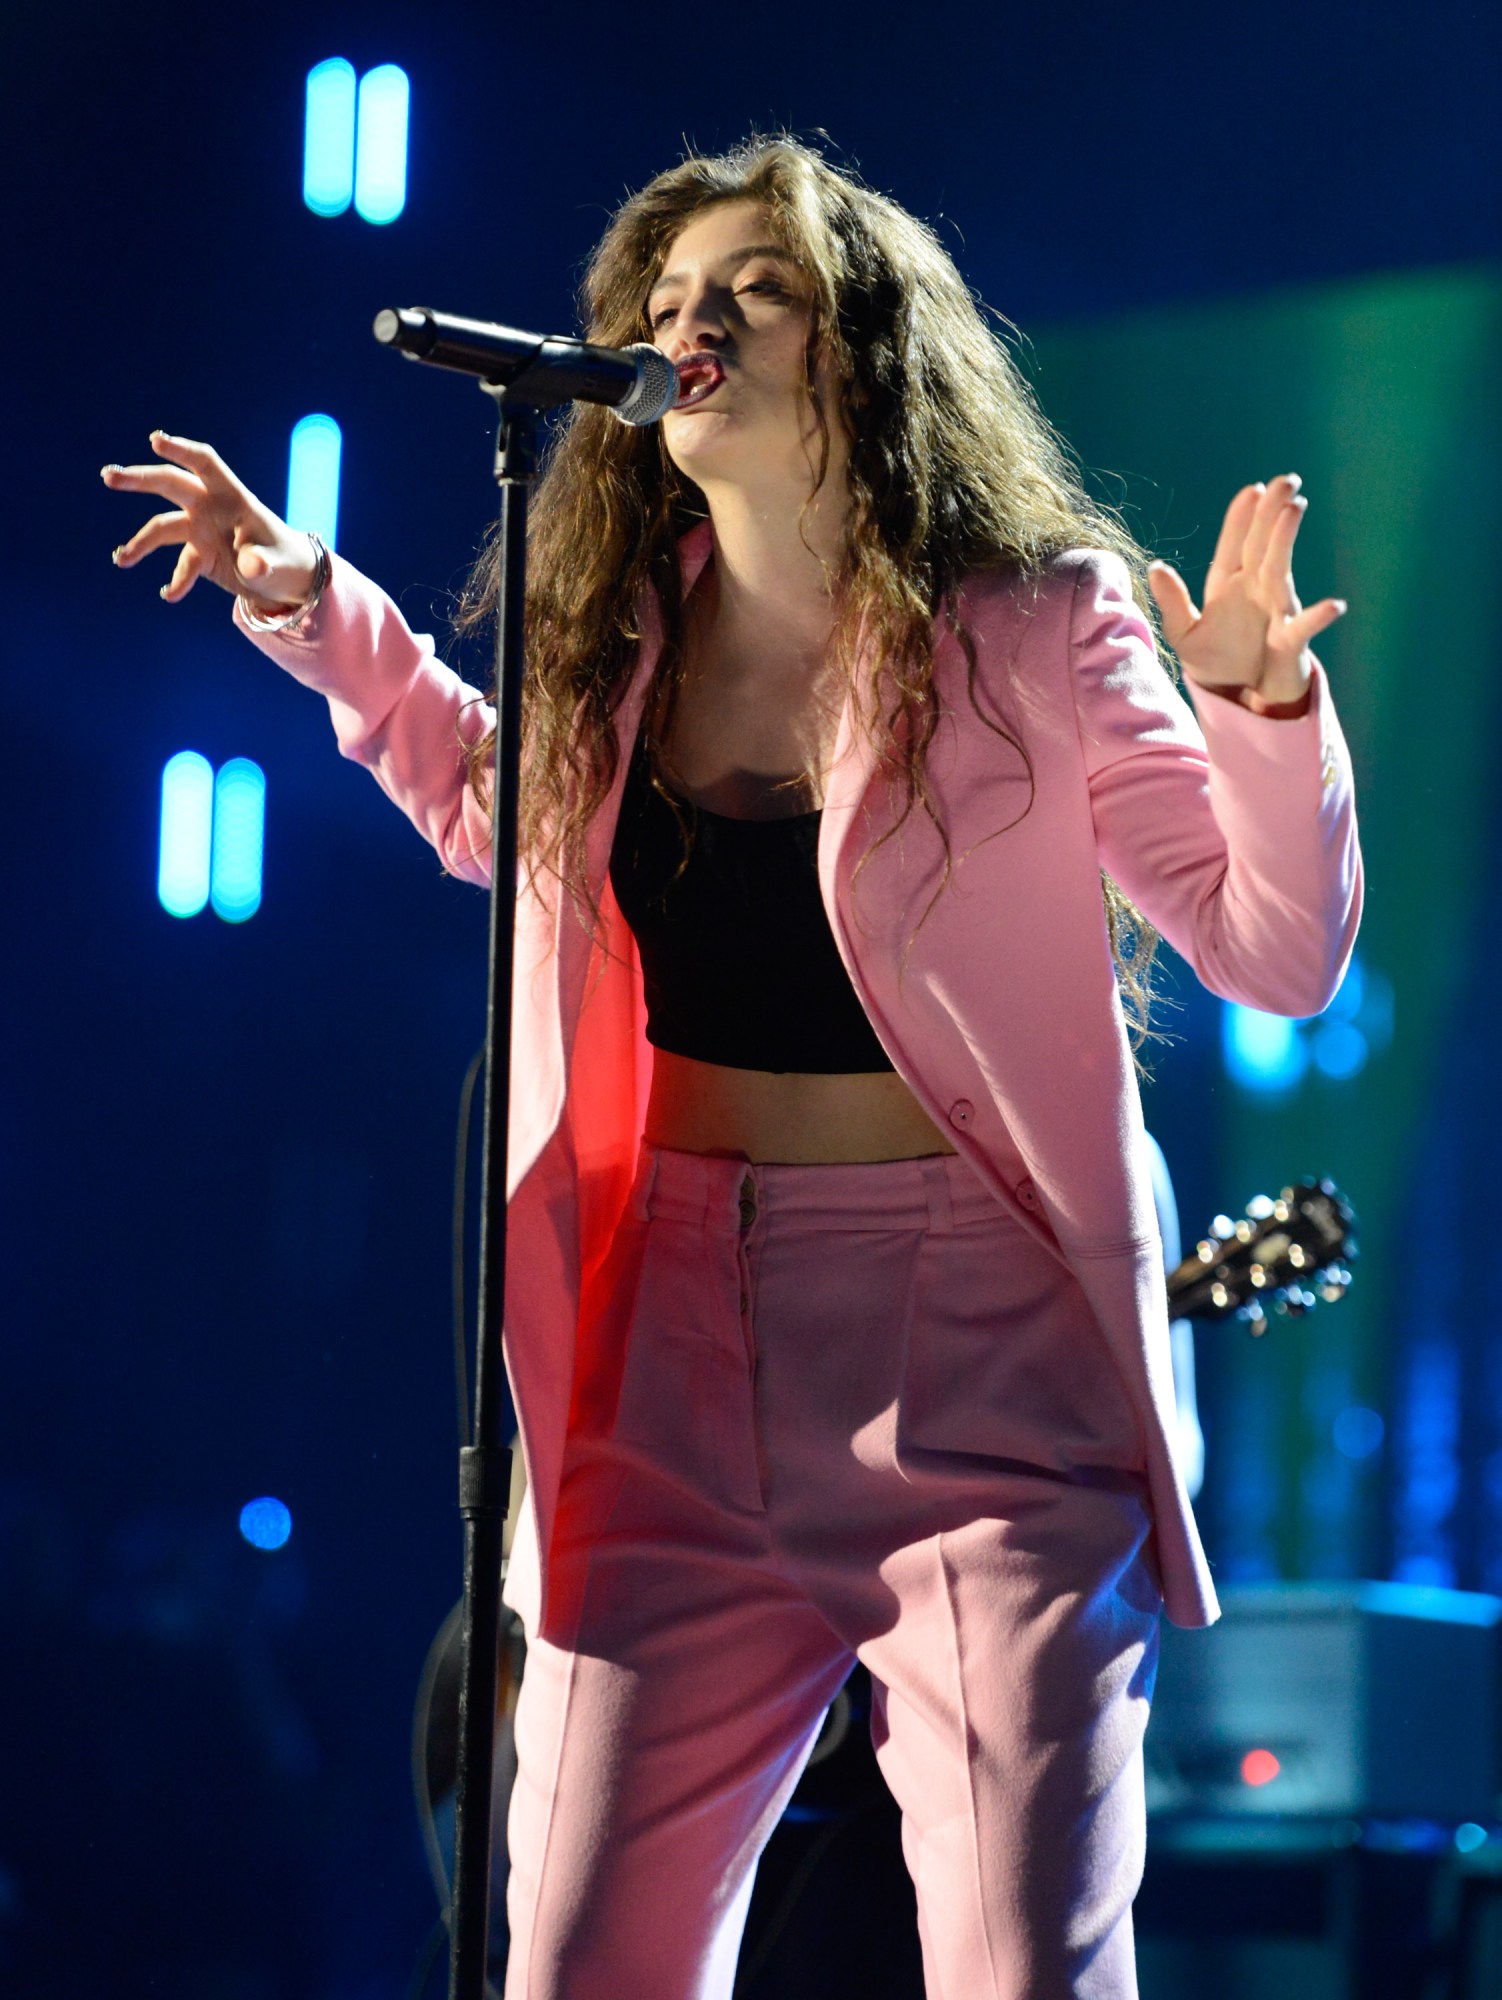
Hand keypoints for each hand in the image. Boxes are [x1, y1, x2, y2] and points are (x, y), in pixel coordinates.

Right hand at [103, 431, 317, 611]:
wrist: (286, 580)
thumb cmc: (286, 562)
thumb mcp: (280, 564)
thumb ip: (263, 563)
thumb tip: (251, 566)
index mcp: (234, 496)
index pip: (205, 464)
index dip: (181, 450)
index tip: (155, 440)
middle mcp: (211, 507)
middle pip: (171, 485)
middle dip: (140, 479)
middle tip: (108, 476)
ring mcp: (202, 529)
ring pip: (163, 526)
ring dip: (141, 542)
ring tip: (122, 560)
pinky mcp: (199, 554)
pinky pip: (180, 565)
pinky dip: (176, 581)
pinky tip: (169, 596)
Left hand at [1147, 474, 1346, 710]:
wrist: (1239, 694)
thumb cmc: (1216, 661)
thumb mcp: (1185, 634)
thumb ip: (1173, 602)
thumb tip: (1156, 567)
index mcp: (1228, 586)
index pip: (1234, 544)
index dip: (1241, 518)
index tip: (1251, 489)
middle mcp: (1255, 591)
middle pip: (1263, 545)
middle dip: (1272, 512)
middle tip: (1286, 479)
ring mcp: (1275, 611)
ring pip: (1281, 571)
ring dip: (1286, 541)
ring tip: (1295, 510)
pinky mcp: (1289, 639)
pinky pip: (1305, 626)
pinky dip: (1319, 616)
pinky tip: (1334, 606)